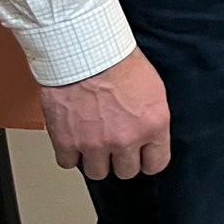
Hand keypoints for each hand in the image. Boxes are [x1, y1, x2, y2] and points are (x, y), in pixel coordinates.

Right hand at [40, 46, 169, 180]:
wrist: (86, 50)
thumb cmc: (119, 61)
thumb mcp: (153, 89)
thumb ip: (151, 120)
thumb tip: (150, 137)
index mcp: (153, 126)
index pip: (156, 164)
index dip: (147, 160)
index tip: (142, 157)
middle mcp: (126, 139)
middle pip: (126, 172)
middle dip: (121, 159)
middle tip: (115, 145)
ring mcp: (95, 143)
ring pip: (97, 172)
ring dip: (95, 159)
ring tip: (94, 141)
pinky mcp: (67, 142)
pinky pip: (68, 164)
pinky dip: (70, 153)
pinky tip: (74, 139)